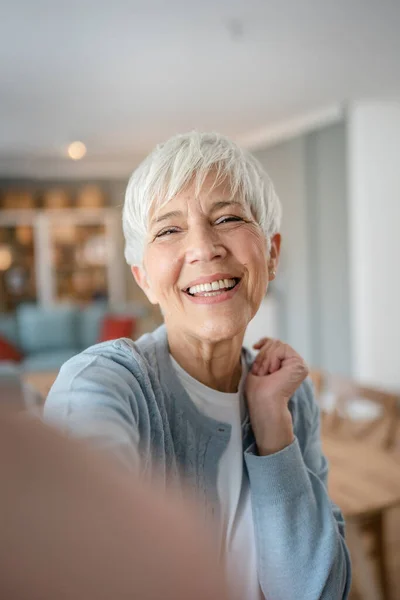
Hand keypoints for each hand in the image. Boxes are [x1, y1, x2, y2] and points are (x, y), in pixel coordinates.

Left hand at [246, 338, 308, 454]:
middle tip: (262, 373)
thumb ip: (263, 357)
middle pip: (276, 342)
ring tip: (268, 374)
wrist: (264, 404)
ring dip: (266, 359)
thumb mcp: (258, 369)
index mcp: (286, 366)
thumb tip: (258, 345)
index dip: (264, 342)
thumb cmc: (258, 393)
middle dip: (263, 355)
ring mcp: (299, 364)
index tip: (254, 347)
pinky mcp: (300, 365)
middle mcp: (294, 364)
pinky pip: (282, 349)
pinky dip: (272, 359)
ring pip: (278, 345)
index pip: (276, 343)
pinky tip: (274, 372)